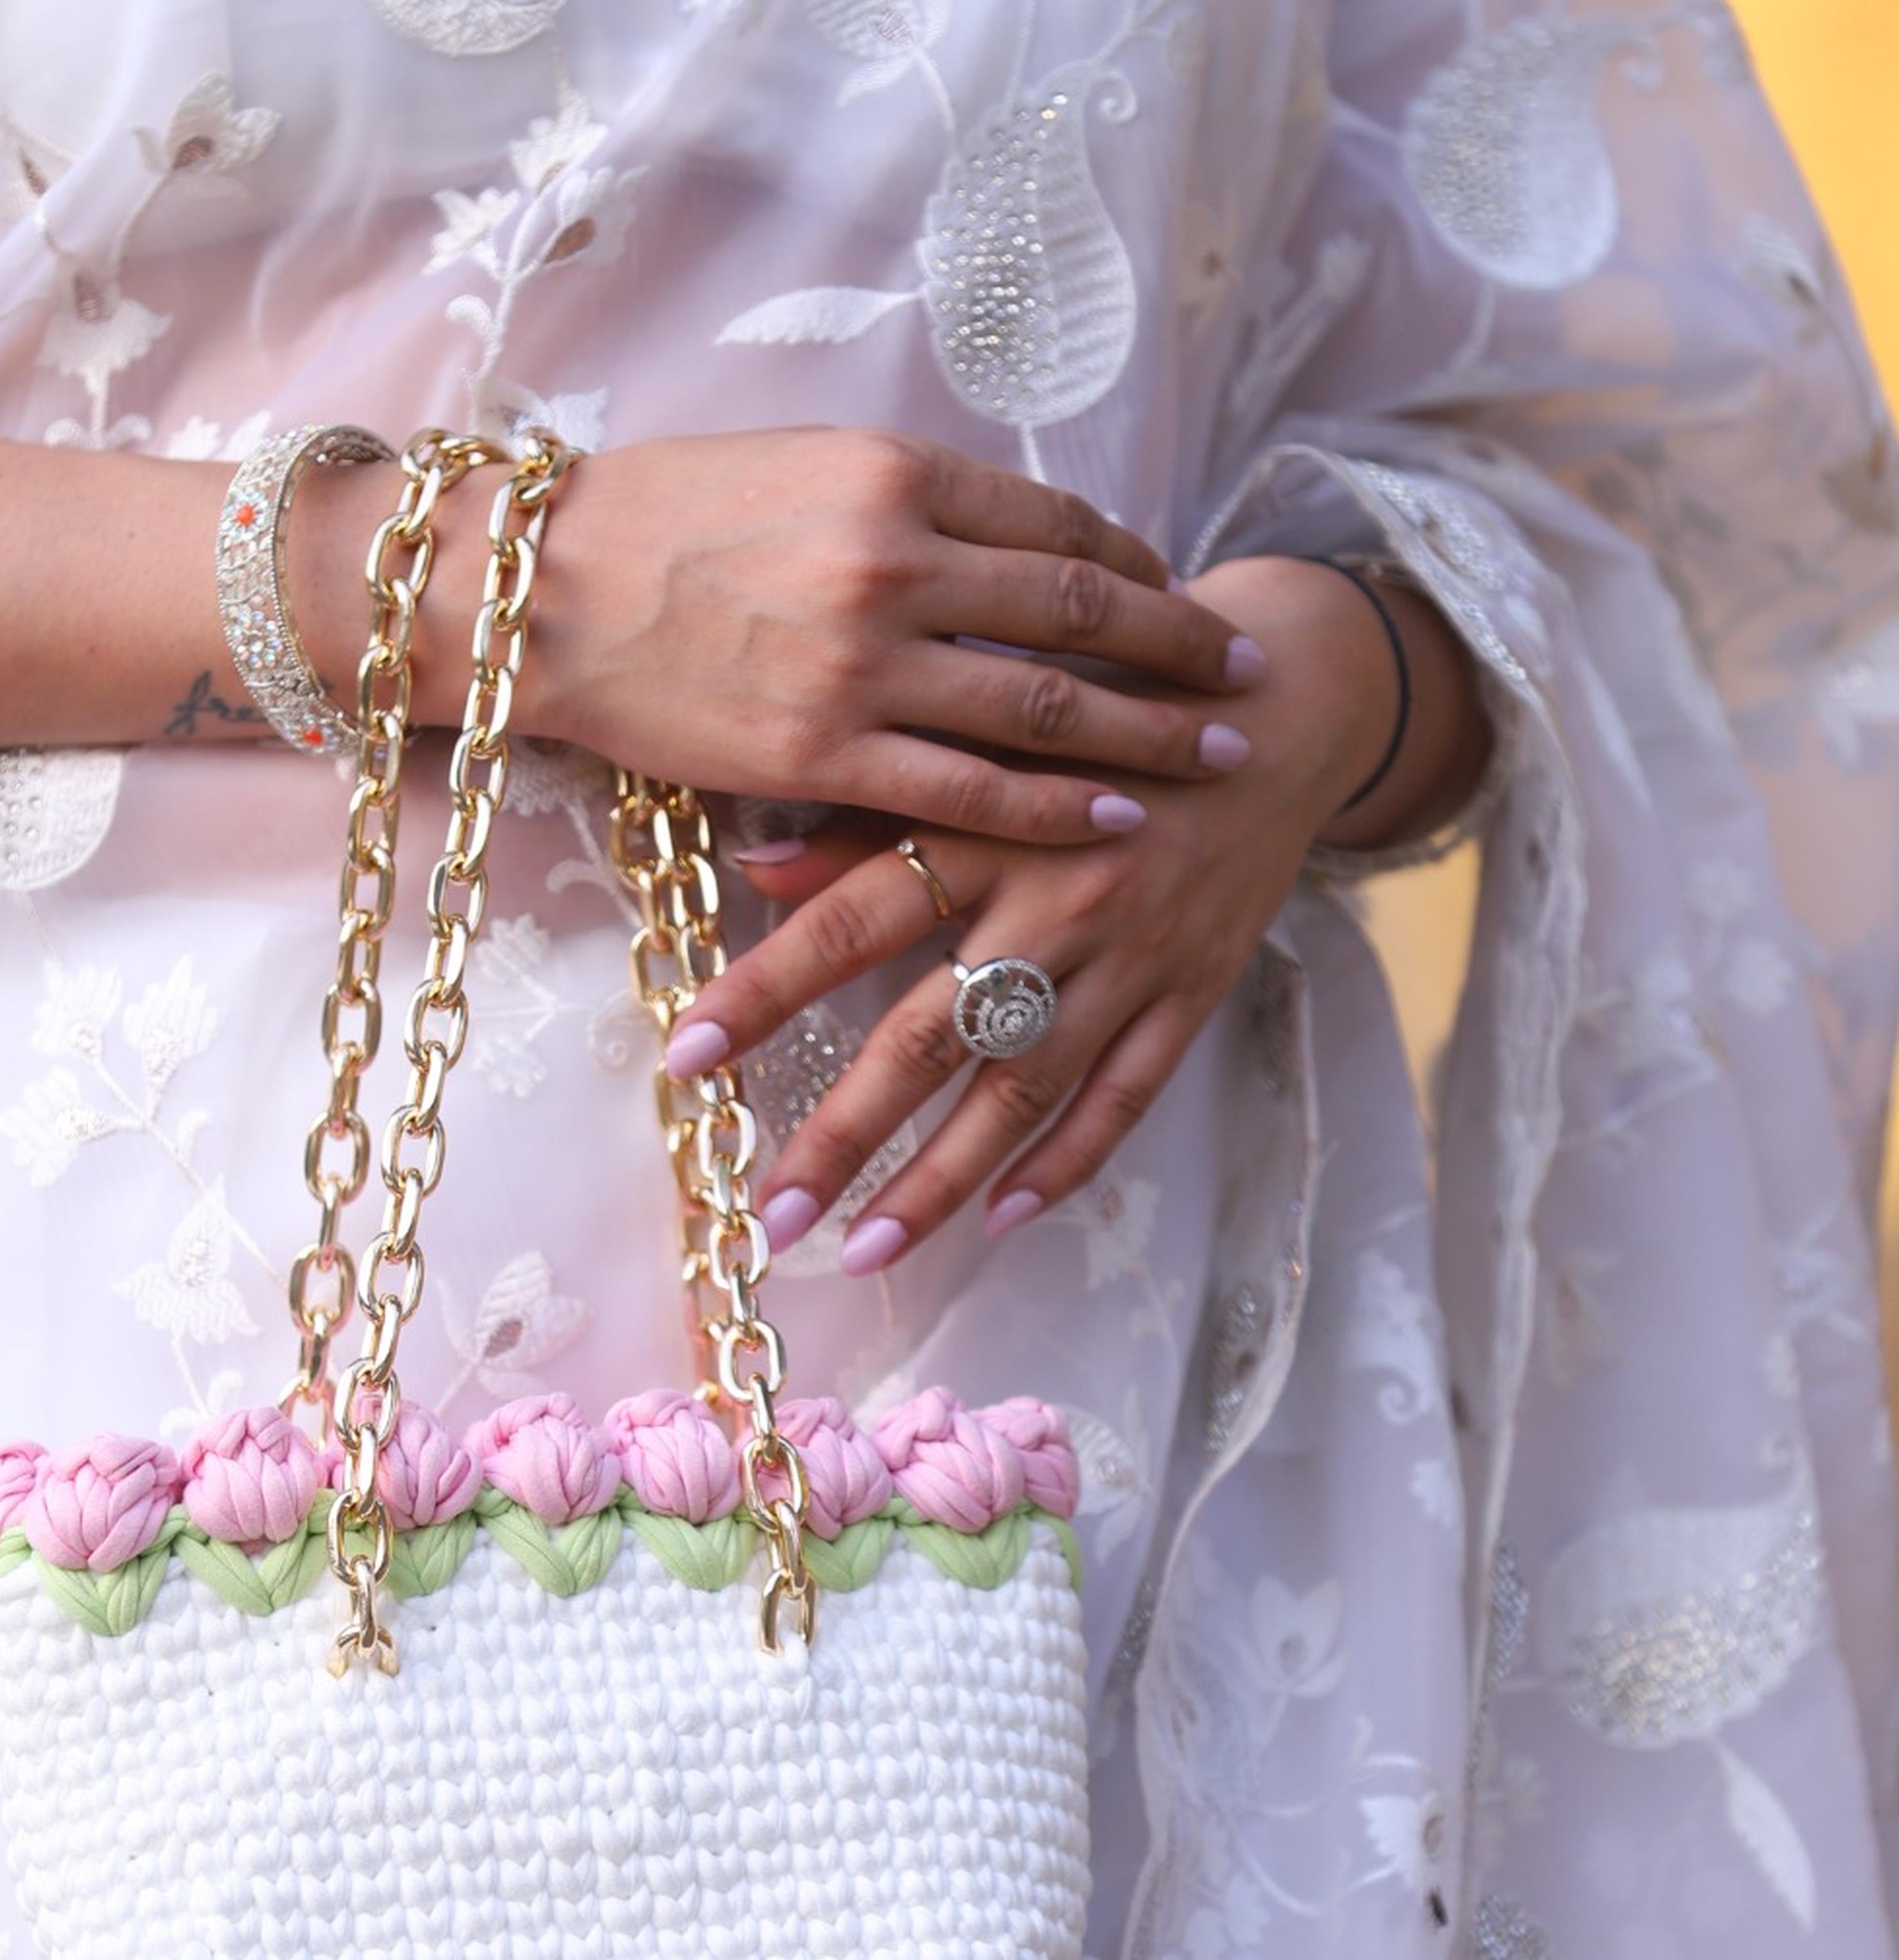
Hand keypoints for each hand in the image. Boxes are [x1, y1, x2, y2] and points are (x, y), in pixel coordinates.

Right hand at [299, 426, 1262, 853]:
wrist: (539, 593)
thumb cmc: (659, 518)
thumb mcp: (796, 462)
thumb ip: (904, 499)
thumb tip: (998, 532)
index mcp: (893, 476)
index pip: (1054, 526)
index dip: (1133, 567)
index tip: (1175, 594)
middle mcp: (893, 563)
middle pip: (1080, 612)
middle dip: (1178, 646)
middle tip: (1244, 671)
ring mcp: (861, 665)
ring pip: (1044, 704)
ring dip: (1145, 731)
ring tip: (1215, 750)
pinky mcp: (821, 753)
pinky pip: (969, 787)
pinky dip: (1055, 804)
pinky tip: (1116, 814)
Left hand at [666, 555, 1484, 1262]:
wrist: (1272, 709)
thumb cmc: (1098, 716)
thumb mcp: (983, 738)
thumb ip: (869, 811)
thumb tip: (749, 868)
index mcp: (986, 824)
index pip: (850, 922)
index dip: (764, 992)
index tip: (686, 1061)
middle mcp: (1055, 897)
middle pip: (930, 1034)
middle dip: (843, 1135)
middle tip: (769, 1217)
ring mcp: (1131, 954)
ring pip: (1022, 1091)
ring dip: (939, 1182)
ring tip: (866, 1251)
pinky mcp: (1194, 990)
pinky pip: (1126, 1096)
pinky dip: (1066, 1163)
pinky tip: (1002, 1220)